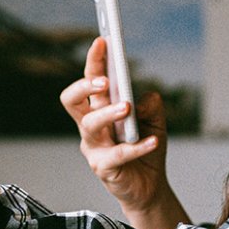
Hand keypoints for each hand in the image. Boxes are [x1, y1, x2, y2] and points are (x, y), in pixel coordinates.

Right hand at [61, 38, 186, 228]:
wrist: (149, 186)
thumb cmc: (145, 148)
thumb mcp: (154, 120)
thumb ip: (150, 104)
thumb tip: (139, 98)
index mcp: (99, 109)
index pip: (90, 81)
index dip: (93, 61)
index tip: (103, 41)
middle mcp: (90, 126)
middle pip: (73, 100)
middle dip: (85, 85)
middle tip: (105, 79)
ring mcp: (94, 148)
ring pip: (89, 125)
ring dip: (108, 113)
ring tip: (127, 108)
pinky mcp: (103, 168)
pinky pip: (117, 154)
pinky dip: (137, 146)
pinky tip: (153, 140)